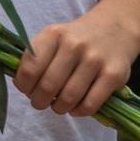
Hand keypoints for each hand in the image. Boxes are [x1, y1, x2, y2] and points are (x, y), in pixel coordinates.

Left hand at [15, 9, 139, 116]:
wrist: (116, 28)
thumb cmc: (77, 40)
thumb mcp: (54, 38)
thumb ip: (36, 58)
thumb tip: (23, 86)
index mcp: (54, 34)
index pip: (29, 69)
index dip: (24, 87)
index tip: (28, 90)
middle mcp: (74, 45)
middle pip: (47, 87)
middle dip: (39, 102)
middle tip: (41, 102)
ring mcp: (95, 60)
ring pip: (68, 99)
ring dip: (59, 108)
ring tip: (59, 105)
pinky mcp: (113, 75)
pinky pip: (89, 105)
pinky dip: (79, 112)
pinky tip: (77, 106)